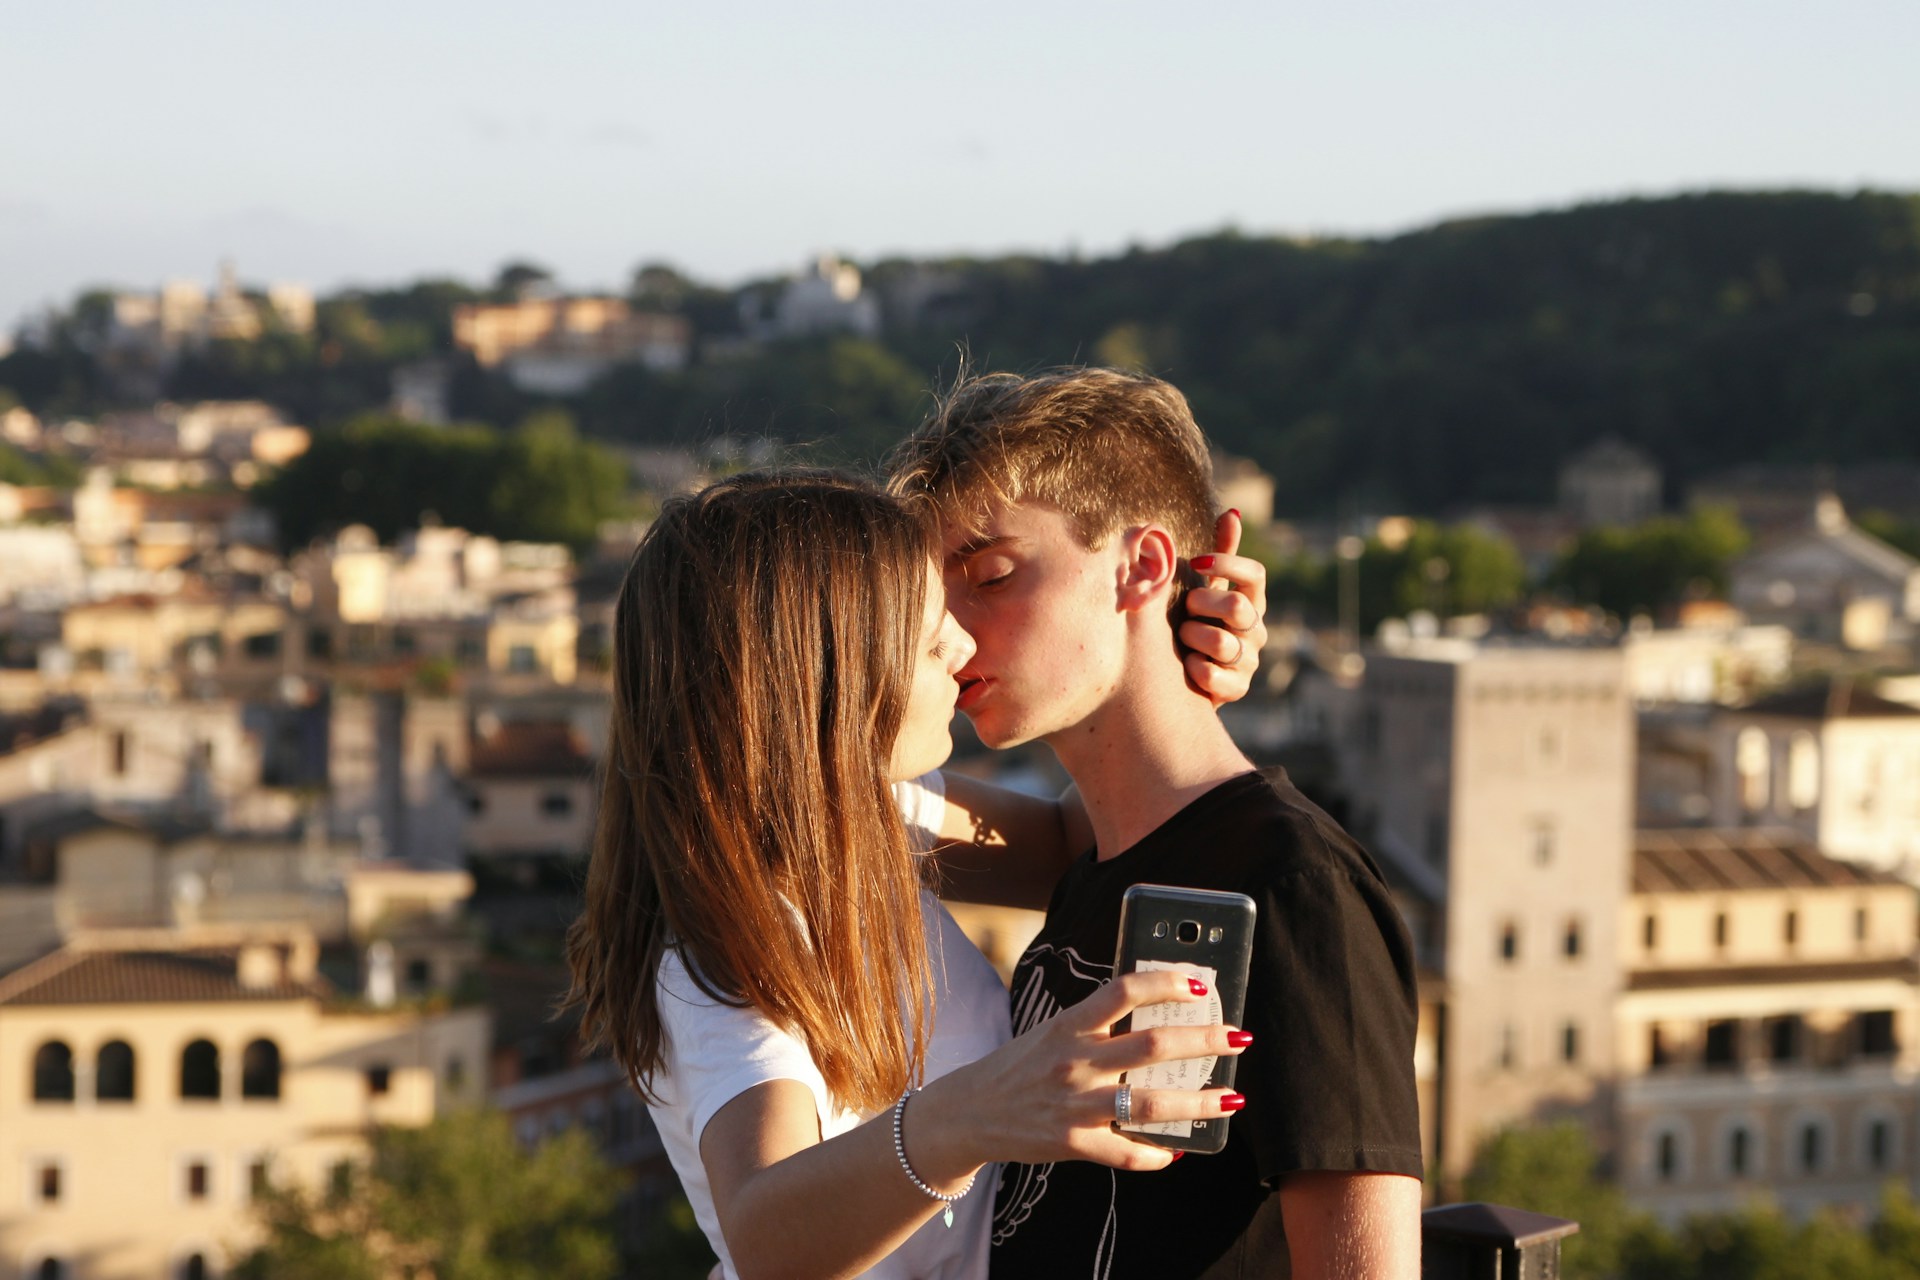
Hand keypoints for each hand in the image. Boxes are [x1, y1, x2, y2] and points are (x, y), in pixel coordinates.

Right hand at [915, 969, 1249, 1175]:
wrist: (969, 1112)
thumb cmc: (1021, 1066)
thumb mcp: (1052, 1032)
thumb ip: (1095, 1023)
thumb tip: (1156, 1011)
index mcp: (1069, 1025)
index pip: (1123, 991)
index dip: (1165, 982)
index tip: (1199, 981)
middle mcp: (1074, 1061)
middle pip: (1151, 1046)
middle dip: (1204, 1040)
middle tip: (1238, 1037)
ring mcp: (1074, 1104)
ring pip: (1150, 1104)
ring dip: (1199, 1102)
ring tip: (1232, 1098)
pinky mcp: (1072, 1143)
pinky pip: (1126, 1153)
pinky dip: (1156, 1154)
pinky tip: (1175, 1150)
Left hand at [1181, 509, 1268, 705]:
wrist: (1180, 676)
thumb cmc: (1194, 622)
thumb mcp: (1204, 587)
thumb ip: (1220, 553)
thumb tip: (1233, 512)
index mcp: (1250, 600)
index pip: (1255, 575)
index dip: (1228, 564)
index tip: (1198, 562)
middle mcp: (1256, 629)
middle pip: (1238, 607)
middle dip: (1203, 604)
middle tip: (1185, 609)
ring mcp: (1249, 660)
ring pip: (1221, 642)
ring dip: (1192, 637)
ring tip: (1180, 639)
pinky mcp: (1236, 688)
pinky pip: (1211, 674)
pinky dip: (1193, 668)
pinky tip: (1185, 665)